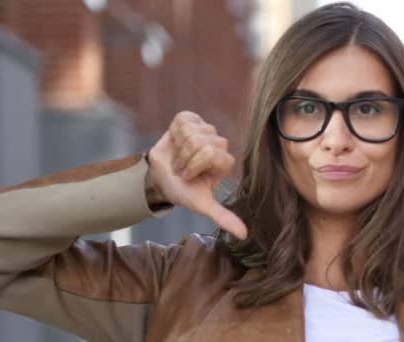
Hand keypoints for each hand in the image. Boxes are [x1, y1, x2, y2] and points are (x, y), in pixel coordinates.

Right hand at [146, 111, 246, 238]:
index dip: (195, 165)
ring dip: (178, 148)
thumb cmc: (182, 191)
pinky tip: (174, 142)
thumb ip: (223, 217)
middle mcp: (219, 144)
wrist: (159, 178)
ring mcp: (205, 130)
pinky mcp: (190, 119)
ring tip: (177, 157)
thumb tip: (244, 235)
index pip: (213, 153)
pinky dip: (174, 133)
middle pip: (202, 142)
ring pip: (192, 131)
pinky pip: (183, 121)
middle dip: (185, 158)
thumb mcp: (201, 205)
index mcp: (225, 162)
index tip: (188, 177)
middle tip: (181, 169)